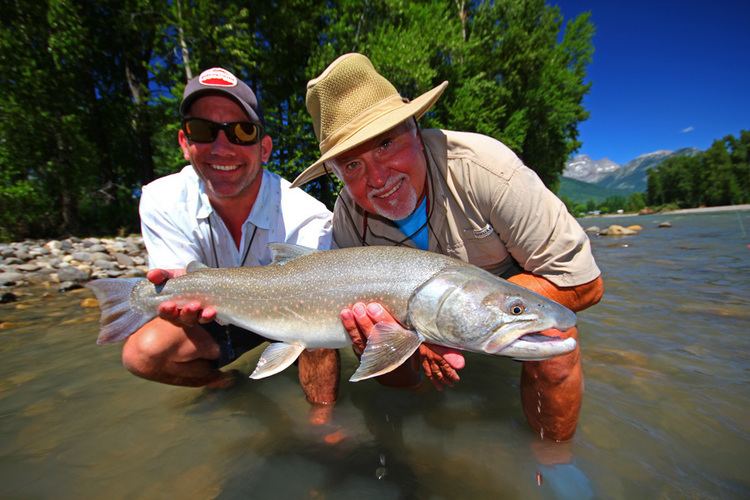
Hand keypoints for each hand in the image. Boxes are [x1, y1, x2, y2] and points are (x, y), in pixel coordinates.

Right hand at [146, 268, 215, 326]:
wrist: (201, 278)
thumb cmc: (181, 279)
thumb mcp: (170, 275)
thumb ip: (160, 276)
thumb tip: (151, 275)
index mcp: (169, 307)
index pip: (165, 313)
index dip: (166, 310)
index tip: (168, 305)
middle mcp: (181, 315)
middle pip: (180, 319)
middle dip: (185, 313)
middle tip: (190, 306)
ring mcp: (194, 316)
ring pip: (195, 319)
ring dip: (198, 315)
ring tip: (203, 308)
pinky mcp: (207, 314)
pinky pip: (208, 318)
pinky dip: (209, 315)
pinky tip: (212, 311)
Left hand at [340, 301, 464, 389]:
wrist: (398, 376)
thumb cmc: (415, 353)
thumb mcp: (430, 353)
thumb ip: (444, 353)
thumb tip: (462, 364)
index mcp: (404, 352)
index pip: (394, 337)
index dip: (385, 323)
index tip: (376, 308)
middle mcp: (387, 355)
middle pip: (376, 338)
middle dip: (369, 322)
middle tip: (363, 307)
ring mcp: (372, 355)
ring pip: (363, 340)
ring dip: (355, 325)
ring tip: (350, 309)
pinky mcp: (362, 353)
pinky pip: (354, 341)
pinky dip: (349, 328)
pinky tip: (344, 314)